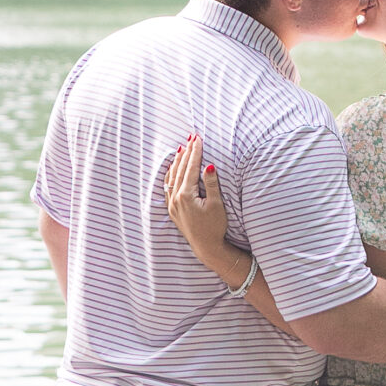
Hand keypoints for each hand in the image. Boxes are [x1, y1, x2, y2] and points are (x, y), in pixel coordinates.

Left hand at [163, 134, 235, 272]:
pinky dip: (171, 174)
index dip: (195, 152)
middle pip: (180, 169)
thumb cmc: (215, 227)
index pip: (191, 168)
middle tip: (192, 137)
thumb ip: (211, 184)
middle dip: (187, 152)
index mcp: (186, 195)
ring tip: (182, 148)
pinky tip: (173, 168)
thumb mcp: (216, 205)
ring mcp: (172, 204)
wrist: (207, 247)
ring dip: (178, 162)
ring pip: (172, 177)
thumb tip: (209, 166)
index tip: (198, 138)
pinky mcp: (172, 210)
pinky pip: (168, 187)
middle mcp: (176, 199)